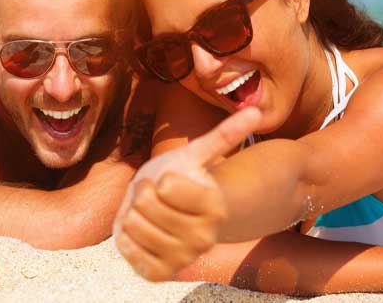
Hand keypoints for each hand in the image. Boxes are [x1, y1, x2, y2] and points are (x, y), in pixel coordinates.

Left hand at [113, 107, 260, 280]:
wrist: (167, 211)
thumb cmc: (180, 177)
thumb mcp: (195, 154)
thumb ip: (225, 135)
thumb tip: (256, 110)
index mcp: (215, 208)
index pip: (164, 186)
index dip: (160, 179)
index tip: (170, 181)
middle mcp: (204, 238)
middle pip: (144, 203)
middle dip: (142, 194)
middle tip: (156, 197)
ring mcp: (182, 258)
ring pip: (133, 224)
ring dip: (133, 214)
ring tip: (149, 214)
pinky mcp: (159, 273)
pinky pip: (126, 248)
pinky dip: (126, 236)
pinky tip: (140, 233)